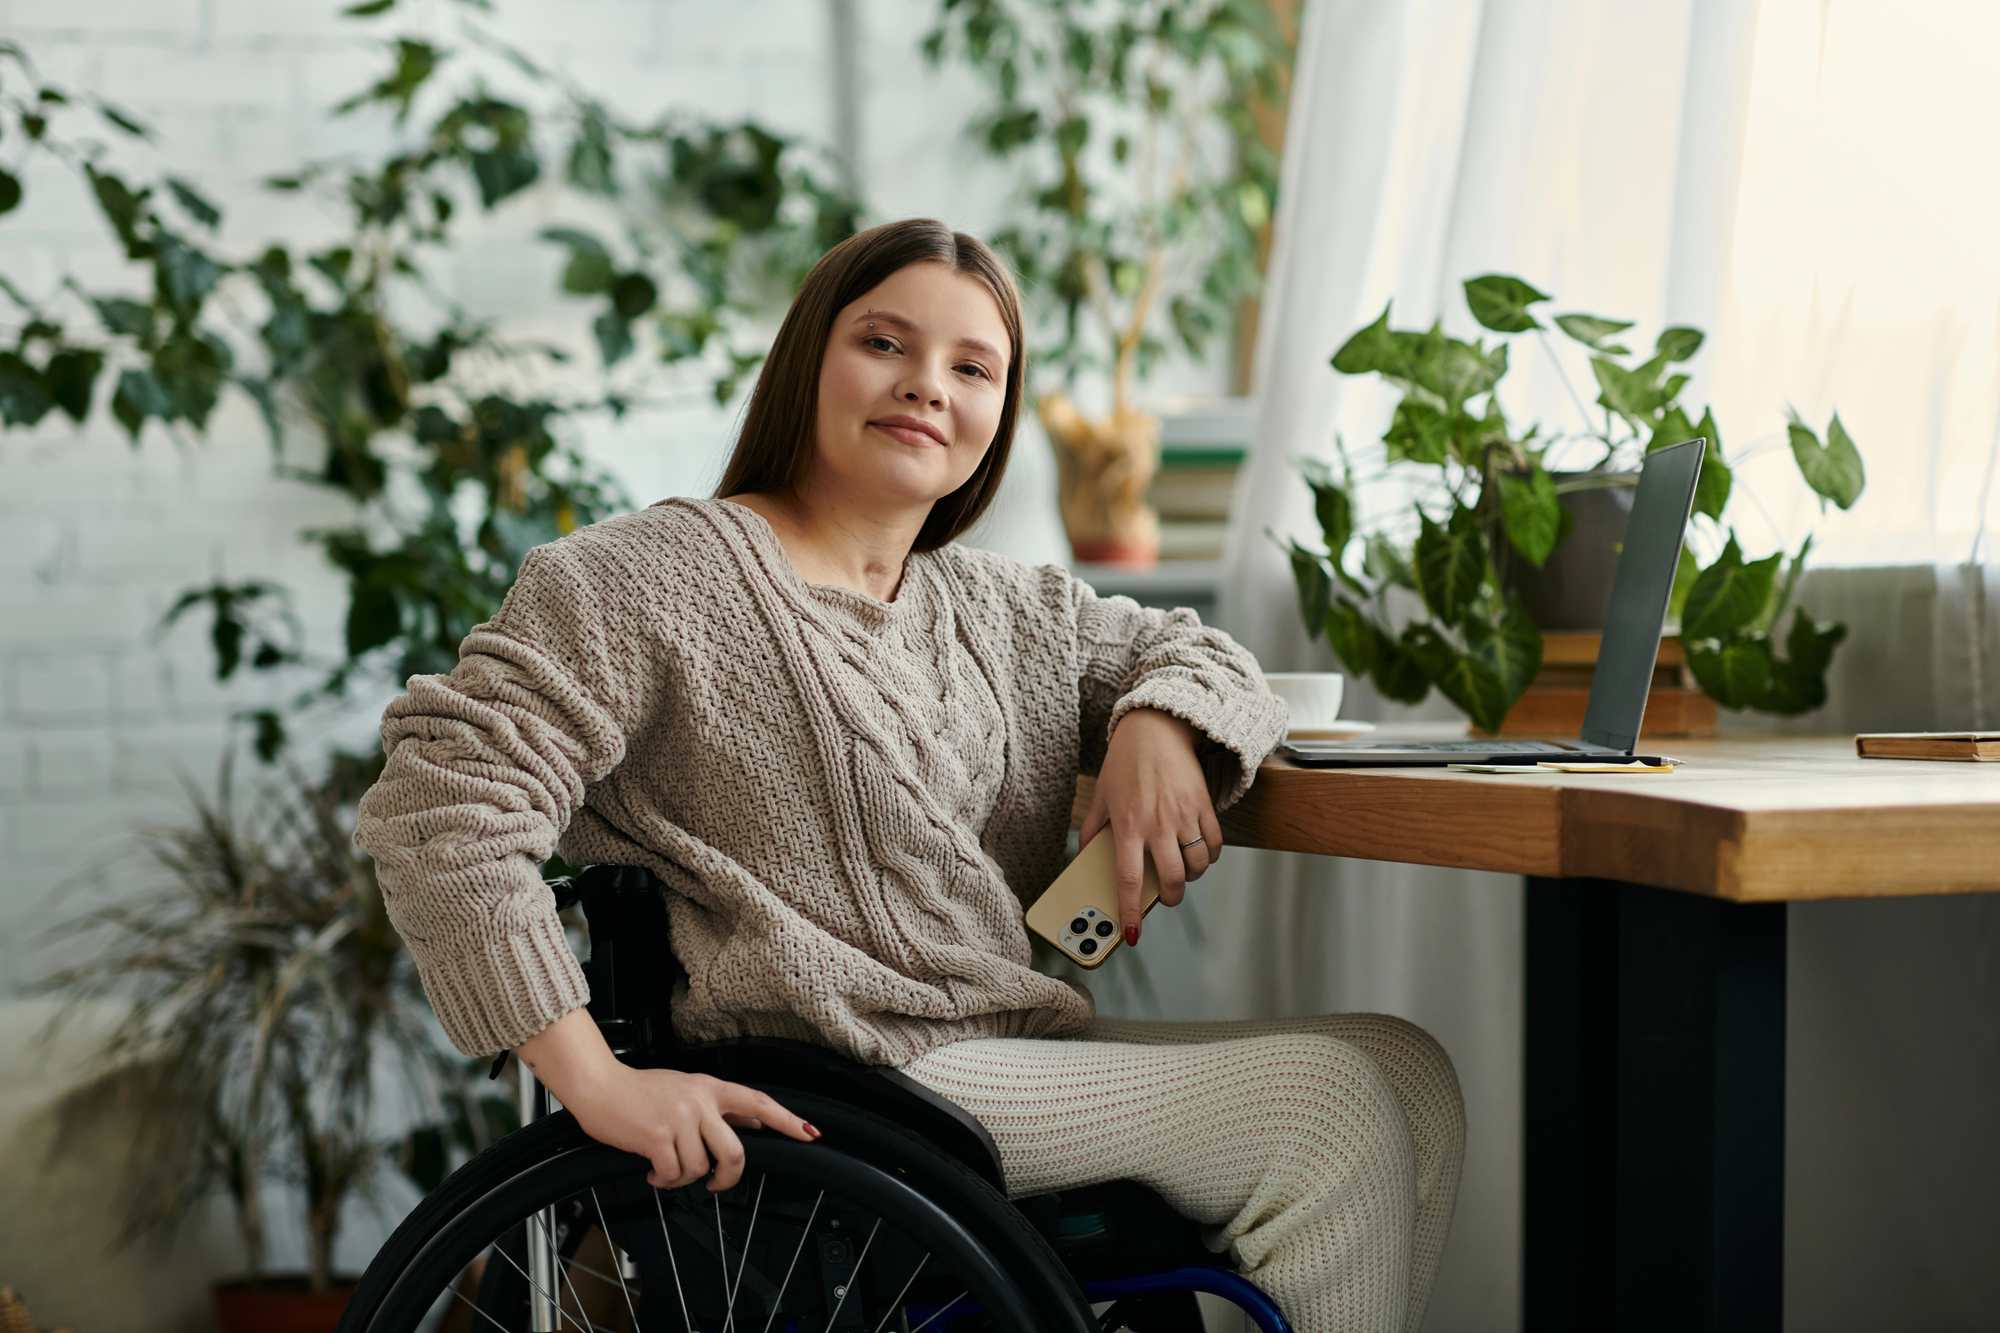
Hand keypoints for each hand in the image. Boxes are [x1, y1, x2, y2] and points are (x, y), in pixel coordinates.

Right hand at [515, 1008, 818, 1190]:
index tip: (809, 1133)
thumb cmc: (639, 1091)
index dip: (786, 1120)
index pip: (758, 1101)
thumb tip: (754, 1118)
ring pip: (700, 1169)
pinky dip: (664, 1181)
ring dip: (683, 1179)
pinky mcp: (656, 1136)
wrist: (599, 1087)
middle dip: (727, 1177)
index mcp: (709, 1088)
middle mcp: (699, 1101)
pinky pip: (673, 1174)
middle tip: (715, 1183)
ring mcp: (679, 1118)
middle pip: (735, 1152)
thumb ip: (720, 1106)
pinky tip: (653, 1171)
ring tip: (667, 1169)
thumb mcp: (687, 1089)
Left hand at [1078, 707, 1221, 946]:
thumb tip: (1084, 857)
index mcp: (1127, 825)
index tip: (1131, 934)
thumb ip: (1091, 829)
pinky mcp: (1203, 805)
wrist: (1157, 727)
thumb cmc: (1125, 762)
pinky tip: (1199, 854)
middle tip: (1167, 897)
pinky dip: (1209, 856)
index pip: (1128, 879)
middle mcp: (1157, 824)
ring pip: (1196, 866)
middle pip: (1172, 880)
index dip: (1130, 911)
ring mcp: (1183, 815)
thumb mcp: (1101, 795)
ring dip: (1191, 877)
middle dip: (1171, 898)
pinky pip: (1214, 844)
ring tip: (1182, 873)